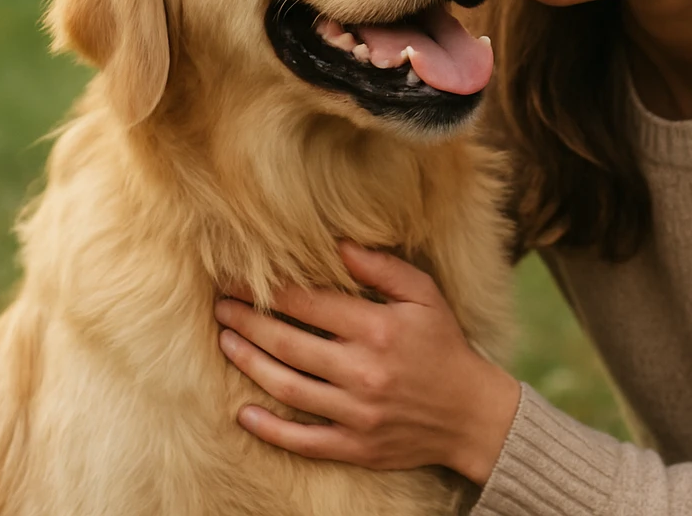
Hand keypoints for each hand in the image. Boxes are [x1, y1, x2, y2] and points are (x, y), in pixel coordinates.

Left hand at [214, 241, 520, 484]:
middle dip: (247, 321)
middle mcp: (362, 371)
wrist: (471, 414)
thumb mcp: (426, 296)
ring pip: (286, 386)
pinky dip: (269, 429)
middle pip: (287, 342)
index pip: (308, 303)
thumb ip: (383, 269)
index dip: (268, 289)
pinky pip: (302, 440)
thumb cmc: (445, 346)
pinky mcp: (354, 446)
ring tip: (225, 342)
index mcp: (377, 329)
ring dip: (249, 363)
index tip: (238, 278)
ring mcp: (356, 413)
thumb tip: (339, 244)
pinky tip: (243, 413)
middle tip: (220, 307)